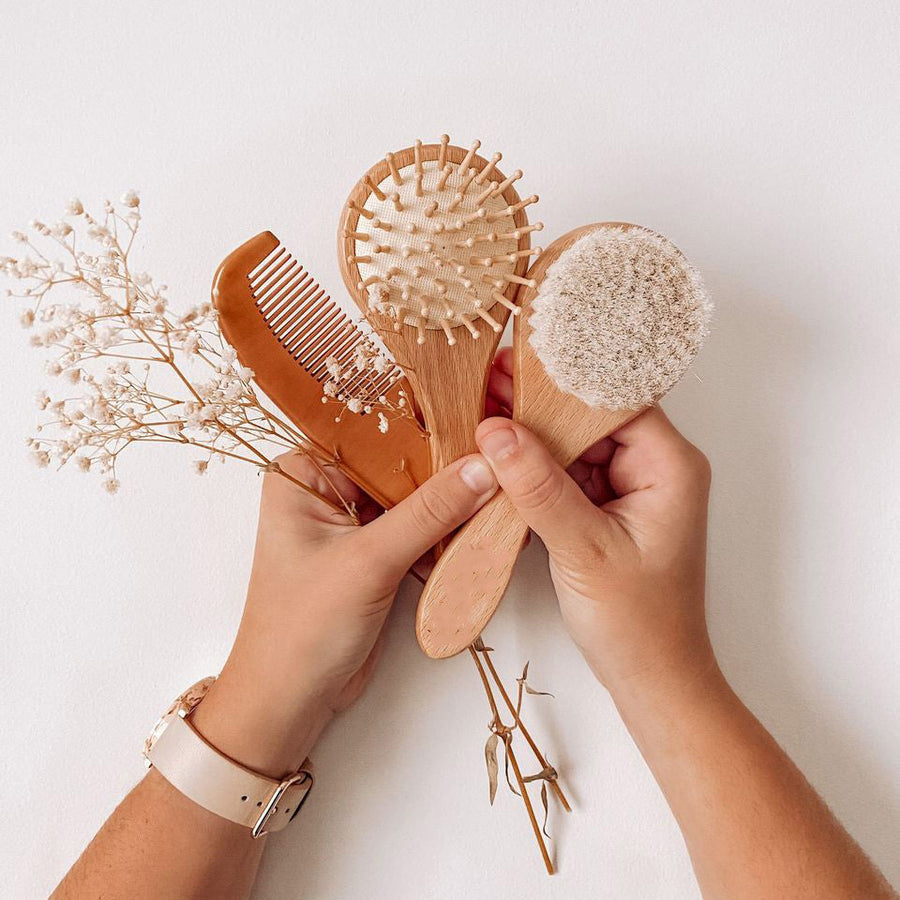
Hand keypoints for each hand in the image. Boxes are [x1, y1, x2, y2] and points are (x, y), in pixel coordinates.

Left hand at [192, 450, 497, 776]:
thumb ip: (429, 512)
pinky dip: (446, 532)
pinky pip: (419, 527)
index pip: (374, 434)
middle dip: (445, 469)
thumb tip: (482, 468)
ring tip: (498, 495)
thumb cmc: (302, 628)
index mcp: (304, 472)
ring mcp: (352, 521)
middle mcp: (326, 488)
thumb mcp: (369, 561)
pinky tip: (480, 530)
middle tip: (498, 461)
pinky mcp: (374, 552)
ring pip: (414, 496)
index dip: (424, 426)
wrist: (291, 699)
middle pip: (399, 463)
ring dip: (452, 503)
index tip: (476, 421)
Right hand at [479, 354, 713, 694]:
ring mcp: (633, 488)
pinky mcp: (612, 508)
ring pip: (577, 444)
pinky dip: (539, 470)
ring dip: (535, 438)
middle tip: (489, 383)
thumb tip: (497, 431)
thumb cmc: (638, 623)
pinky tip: (502, 459)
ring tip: (485, 416)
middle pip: (592, 417)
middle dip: (540, 406)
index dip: (563, 379)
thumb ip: (538, 486)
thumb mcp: (582, 549)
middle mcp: (657, 467)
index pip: (613, 399)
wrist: (654, 679)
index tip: (516, 361)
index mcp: (670, 466)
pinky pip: (572, 474)